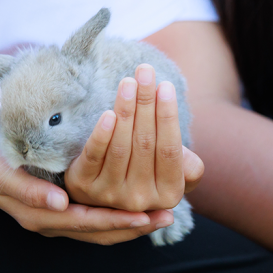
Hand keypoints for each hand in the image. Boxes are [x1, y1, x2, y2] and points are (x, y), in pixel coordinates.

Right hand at [0, 129, 171, 244]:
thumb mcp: (4, 173)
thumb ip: (30, 191)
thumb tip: (60, 205)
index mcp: (40, 216)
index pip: (86, 224)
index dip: (116, 221)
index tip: (144, 217)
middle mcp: (52, 221)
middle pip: (99, 231)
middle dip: (133, 227)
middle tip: (164, 217)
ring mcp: (57, 216)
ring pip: (100, 227)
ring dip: (130, 223)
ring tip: (161, 214)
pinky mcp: (62, 206)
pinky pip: (95, 216)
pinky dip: (118, 214)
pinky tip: (140, 204)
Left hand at [65, 64, 204, 212]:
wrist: (109, 188)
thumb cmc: (149, 169)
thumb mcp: (174, 170)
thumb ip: (187, 165)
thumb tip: (188, 158)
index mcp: (169, 194)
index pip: (169, 149)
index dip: (168, 116)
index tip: (165, 85)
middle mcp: (141, 200)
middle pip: (145, 143)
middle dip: (146, 103)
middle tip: (146, 72)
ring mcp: (110, 195)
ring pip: (121, 146)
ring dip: (125, 110)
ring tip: (128, 82)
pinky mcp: (84, 186)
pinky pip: (94, 156)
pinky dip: (101, 134)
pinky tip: (108, 113)